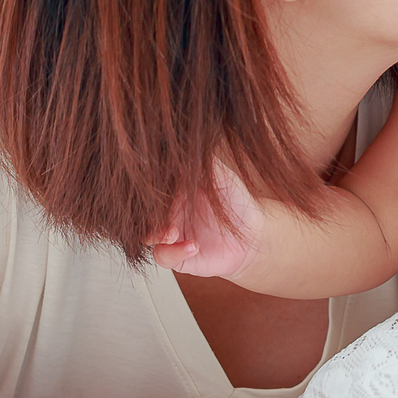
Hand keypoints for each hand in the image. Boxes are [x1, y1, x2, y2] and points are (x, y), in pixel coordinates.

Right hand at [148, 162, 260, 278]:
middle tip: (162, 211)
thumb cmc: (237, 201)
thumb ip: (205, 163)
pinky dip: (174, 252)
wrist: (254, 233)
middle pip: (144, 210)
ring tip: (172, 232)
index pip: (153, 185)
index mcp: (175, 189)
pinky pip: (163, 256)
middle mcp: (168, 211)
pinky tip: (193, 246)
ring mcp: (170, 233)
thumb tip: (188, 142)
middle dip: (148, 212)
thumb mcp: (223, 176)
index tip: (156, 183)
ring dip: (155, 233)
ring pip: (146, 235)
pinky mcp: (176, 255)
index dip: (151, 186)